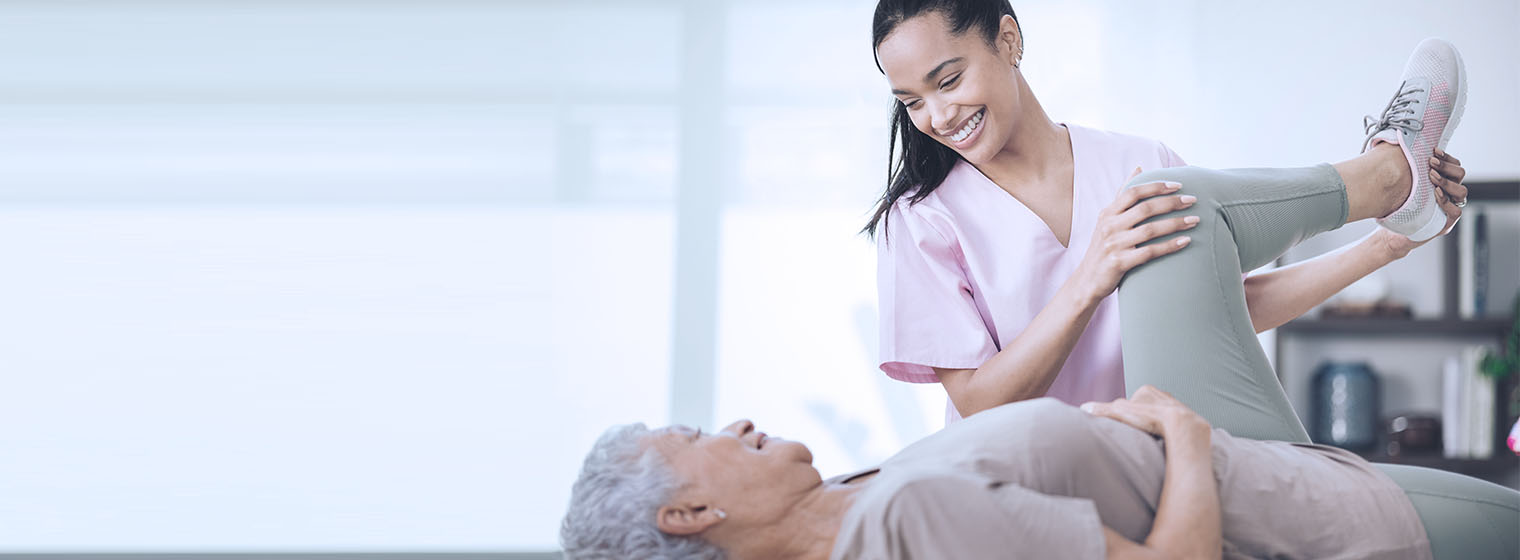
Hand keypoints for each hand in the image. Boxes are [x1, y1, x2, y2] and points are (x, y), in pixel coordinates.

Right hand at [1075, 167, 1198, 302]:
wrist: (1088, 279)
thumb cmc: (1104, 246)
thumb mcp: (1108, 219)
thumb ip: (1122, 195)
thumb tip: (1139, 167)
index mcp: (1107, 213)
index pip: (1133, 192)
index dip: (1156, 186)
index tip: (1178, 185)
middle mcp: (1109, 226)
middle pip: (1145, 209)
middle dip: (1171, 203)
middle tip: (1192, 200)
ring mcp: (1114, 245)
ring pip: (1150, 230)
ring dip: (1175, 223)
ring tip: (1195, 220)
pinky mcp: (1119, 263)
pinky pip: (1150, 252)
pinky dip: (1169, 246)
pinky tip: (1185, 241)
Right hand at [1080, 385, 1210, 437]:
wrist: (1183, 426)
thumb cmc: (1152, 418)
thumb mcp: (1121, 412)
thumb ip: (1102, 410)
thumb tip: (1083, 408)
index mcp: (1147, 391)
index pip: (1131, 402)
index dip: (1126, 415)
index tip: (1126, 426)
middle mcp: (1163, 396)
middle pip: (1147, 408)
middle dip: (1142, 419)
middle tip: (1139, 432)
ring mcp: (1176, 407)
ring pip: (1161, 416)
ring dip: (1156, 425)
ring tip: (1152, 437)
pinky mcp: (1187, 420)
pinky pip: (1174, 425)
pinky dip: (1170, 431)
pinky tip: (1166, 439)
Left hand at [1375, 149, 1467, 258]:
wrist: (1391, 233)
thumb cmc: (1396, 206)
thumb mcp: (1402, 183)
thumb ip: (1406, 168)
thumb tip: (1395, 144)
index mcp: (1442, 182)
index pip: (1454, 165)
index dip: (1446, 157)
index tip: (1433, 151)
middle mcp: (1450, 194)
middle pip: (1460, 174)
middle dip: (1446, 166)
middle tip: (1430, 163)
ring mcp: (1450, 208)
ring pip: (1462, 191)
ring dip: (1447, 182)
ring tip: (1431, 176)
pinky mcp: (1447, 223)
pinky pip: (1456, 210)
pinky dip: (1446, 200)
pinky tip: (1435, 193)